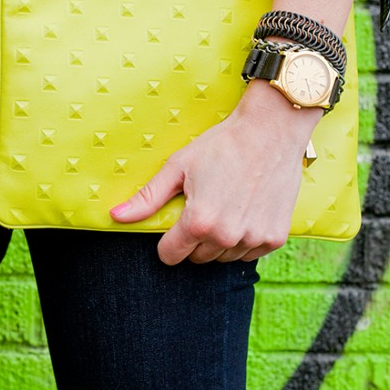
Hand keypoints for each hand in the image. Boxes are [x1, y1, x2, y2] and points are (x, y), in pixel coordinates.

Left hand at [110, 82, 317, 264]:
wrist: (270, 132)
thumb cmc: (221, 146)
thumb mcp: (178, 167)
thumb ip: (147, 198)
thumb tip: (114, 216)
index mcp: (199, 222)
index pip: (170, 256)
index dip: (168, 241)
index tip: (176, 222)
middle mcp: (227, 237)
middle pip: (197, 257)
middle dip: (194, 238)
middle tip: (204, 205)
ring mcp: (254, 239)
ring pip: (223, 257)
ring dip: (220, 240)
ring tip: (226, 205)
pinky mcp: (275, 238)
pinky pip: (249, 253)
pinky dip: (244, 239)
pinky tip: (246, 210)